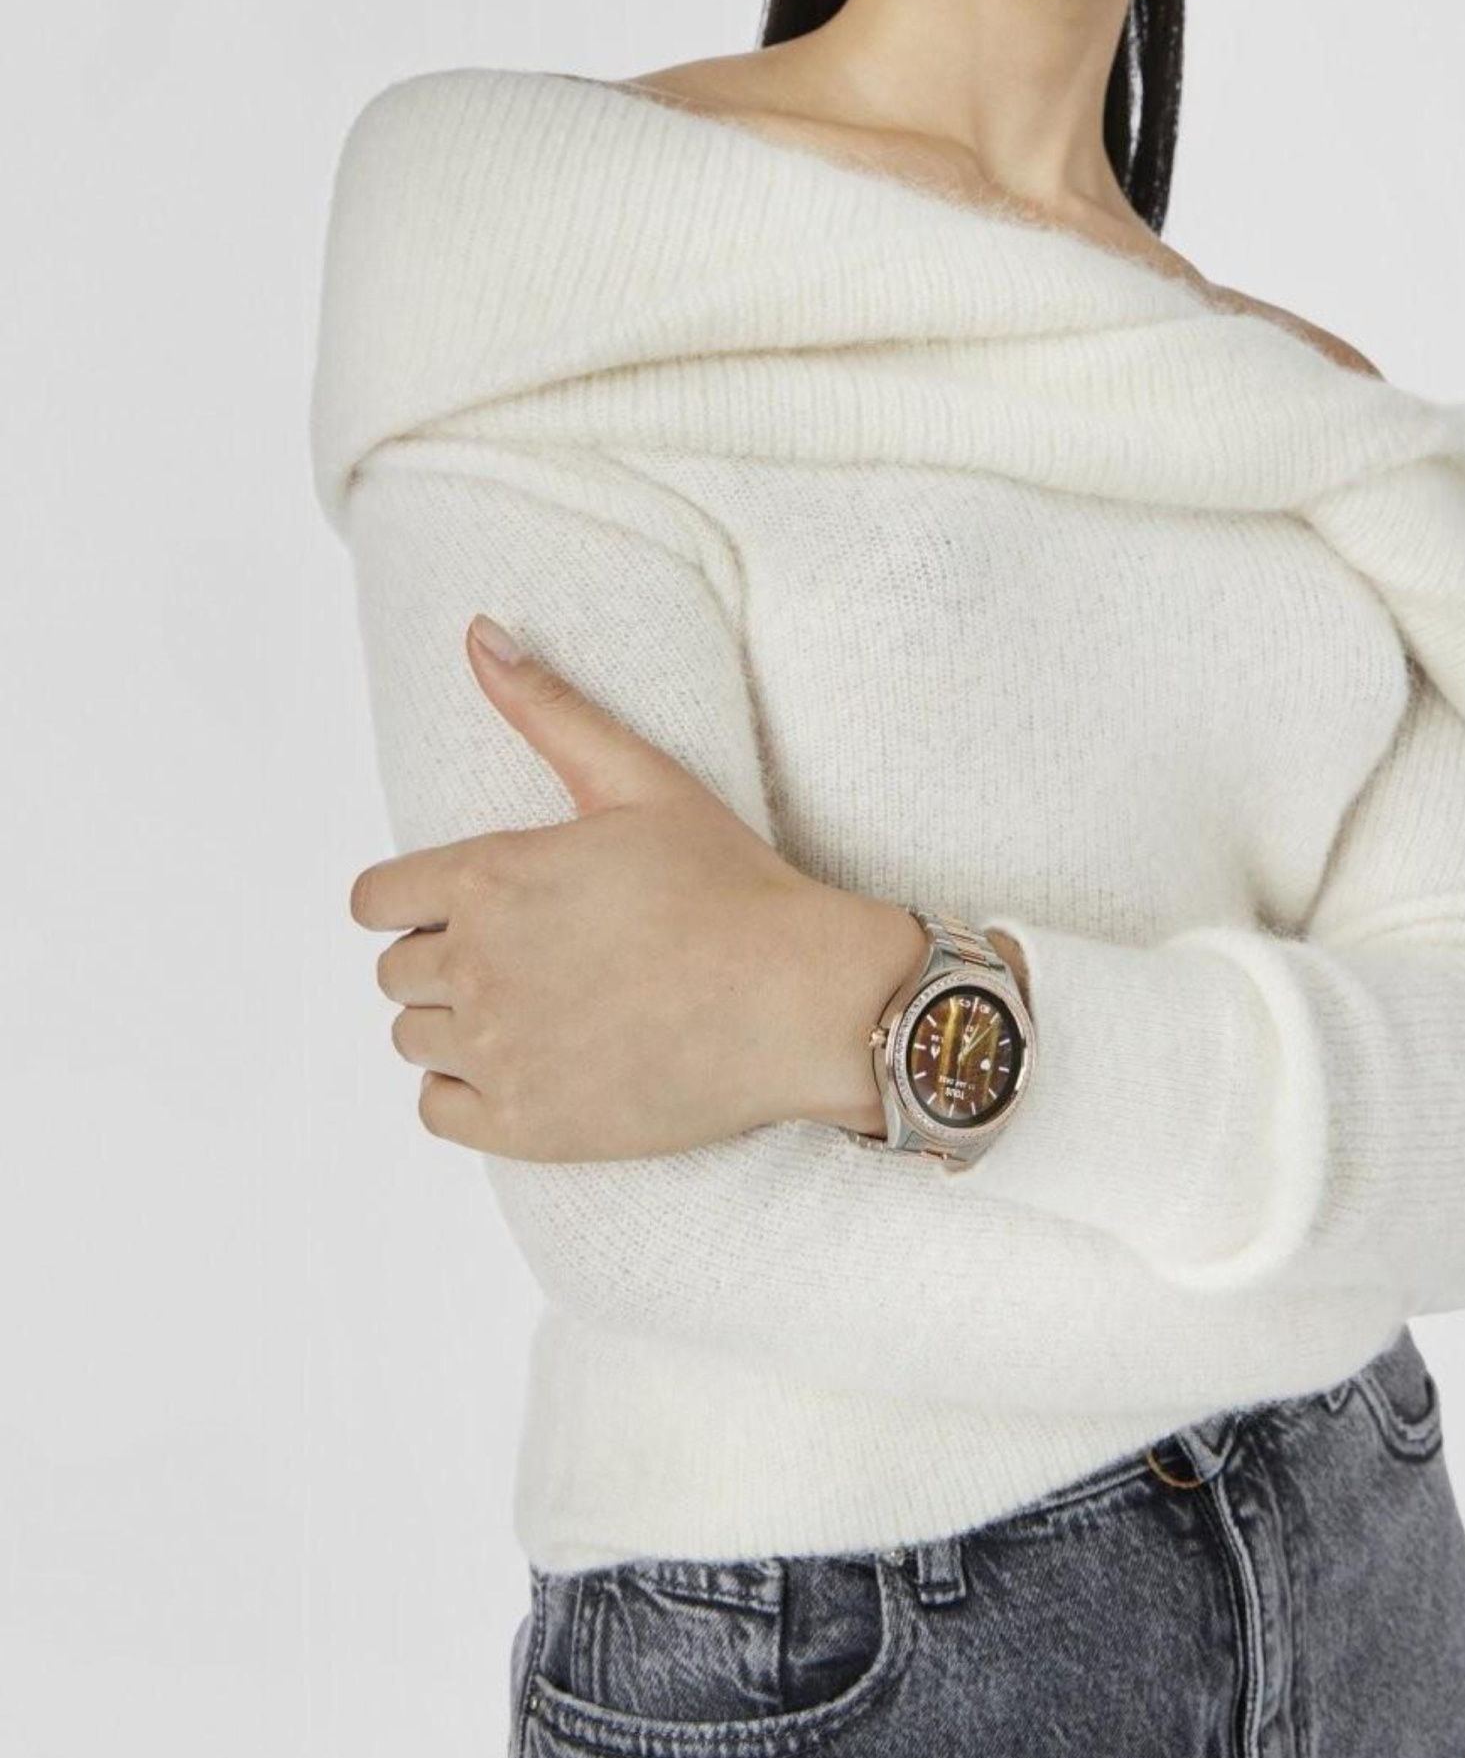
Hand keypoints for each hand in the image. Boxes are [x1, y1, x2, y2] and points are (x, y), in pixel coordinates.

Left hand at [346, 614, 917, 1161]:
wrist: (799, 1000)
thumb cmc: (730, 884)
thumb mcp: (640, 778)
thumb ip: (547, 706)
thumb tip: (478, 633)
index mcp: (489, 878)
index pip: (372, 902)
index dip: (416, 901)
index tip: (471, 906)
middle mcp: (476, 966)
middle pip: (394, 972)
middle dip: (445, 958)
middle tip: (530, 955)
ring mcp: (497, 1051)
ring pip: (412, 1040)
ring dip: (454, 1024)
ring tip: (536, 1008)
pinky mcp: (523, 1124)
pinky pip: (437, 1111)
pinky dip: (466, 1092)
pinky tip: (529, 1063)